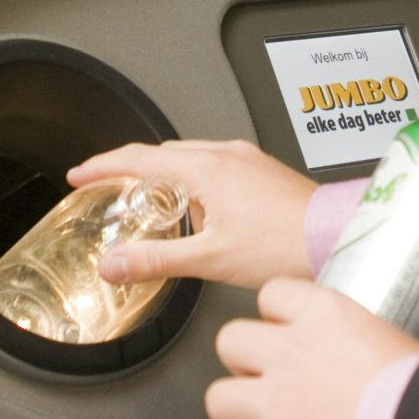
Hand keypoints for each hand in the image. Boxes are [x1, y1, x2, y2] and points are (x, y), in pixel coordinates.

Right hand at [66, 139, 315, 289]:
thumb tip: (114, 264)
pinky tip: (202, 210)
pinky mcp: (263, 171)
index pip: (139, 157)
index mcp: (207, 169)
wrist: (337, 238)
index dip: (104, 165)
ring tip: (153, 204)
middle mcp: (227, 155)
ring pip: (192, 157)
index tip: (81, 173)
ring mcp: (247, 160)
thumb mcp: (210, 258)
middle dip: (132, 168)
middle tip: (110, 188)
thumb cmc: (286, 244)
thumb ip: (156, 260)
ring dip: (165, 174)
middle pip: (164, 153)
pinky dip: (194, 179)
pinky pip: (216, 165)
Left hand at [208, 279, 418, 418]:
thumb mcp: (390, 341)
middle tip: (267, 383)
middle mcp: (291, 353)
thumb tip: (351, 362)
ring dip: (239, 417)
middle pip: (230, 341)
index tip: (284, 335)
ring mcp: (277, 405)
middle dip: (244, 365)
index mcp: (324, 315)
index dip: (275, 319)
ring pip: (218, 399)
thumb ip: (352, 345)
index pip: (272, 296)